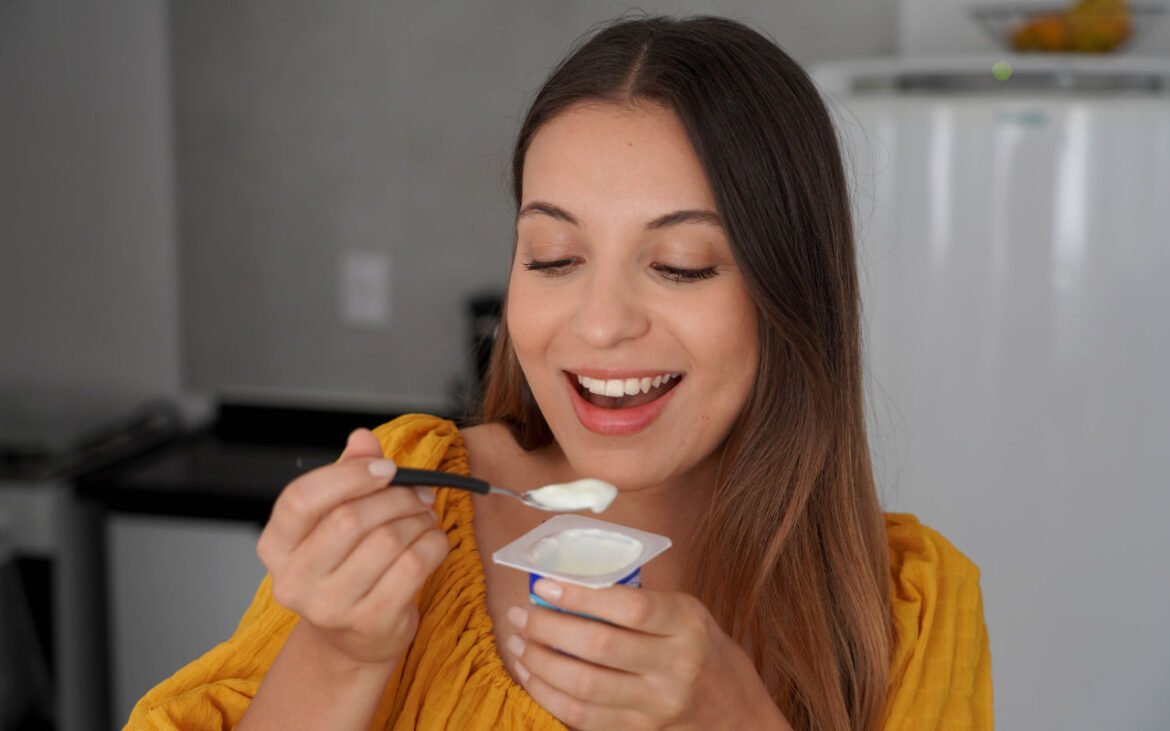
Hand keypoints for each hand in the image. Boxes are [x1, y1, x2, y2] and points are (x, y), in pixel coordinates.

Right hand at [256, 428, 449, 667]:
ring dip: (418, 519)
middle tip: (418, 493)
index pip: (300, 499)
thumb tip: (361, 438)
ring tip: (424, 517)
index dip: (348, 475)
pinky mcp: (369, 622)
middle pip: (350, 519)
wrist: (355, 637)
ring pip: (387, 540)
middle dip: (396, 497)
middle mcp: (293, 580)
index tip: (386, 469)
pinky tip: (432, 540)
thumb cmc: (346, 567)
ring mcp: (329, 607)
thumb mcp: (337, 519)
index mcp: (276, 546)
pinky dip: (433, 543)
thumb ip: (347, 475)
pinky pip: (414, 565)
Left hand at [503, 579, 791, 730]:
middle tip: (520, 614)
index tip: (546, 585)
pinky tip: (532, 676)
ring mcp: (656, 706)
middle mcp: (674, 667)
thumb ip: (640, 605)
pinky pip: (583, 717)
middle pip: (599, 647)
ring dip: (540, 663)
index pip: (629, 607)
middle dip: (548, 628)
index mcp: (687, 625)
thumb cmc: (705, 653)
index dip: (582, 596)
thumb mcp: (688, 616)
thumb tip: (573, 587)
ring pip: (584, 687)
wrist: (739, 716)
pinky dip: (549, 696)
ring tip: (516, 643)